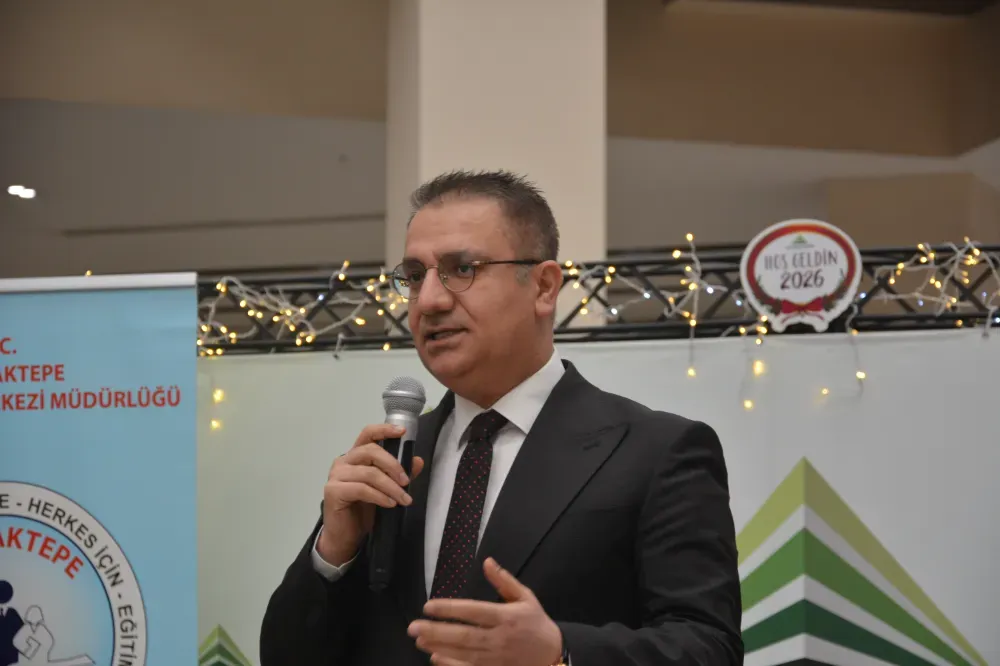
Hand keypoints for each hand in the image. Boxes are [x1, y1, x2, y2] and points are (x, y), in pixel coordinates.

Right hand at [317, 424, 425, 564]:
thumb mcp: (386, 490)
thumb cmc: (363, 511)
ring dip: (390, 487)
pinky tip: (390, 504)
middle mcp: (343, 461)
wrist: (346, 537)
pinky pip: (361, 489)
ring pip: (369, 473)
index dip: (384, 430)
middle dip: (393, 465)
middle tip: (407, 482)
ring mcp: (336, 475)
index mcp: (355, 457)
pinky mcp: (333, 491)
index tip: (402, 432)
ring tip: (403, 499)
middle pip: (370, 451)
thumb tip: (418, 461)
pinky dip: (379, 496)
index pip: (367, 434)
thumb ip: (399, 475)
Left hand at [407, 558, 562, 665]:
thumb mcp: (525, 597)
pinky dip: (451, 664)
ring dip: (439, 647)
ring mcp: (496, 658)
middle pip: (464, 635)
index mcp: (506, 616)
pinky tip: (436, 658)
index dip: (450, 609)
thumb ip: (504, 581)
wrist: (552, 656)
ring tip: (419, 640)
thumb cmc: (536, 624)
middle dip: (436, 631)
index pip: (473, 611)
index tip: (429, 606)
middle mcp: (500, 638)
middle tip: (413, 627)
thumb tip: (487, 562)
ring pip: (463, 653)